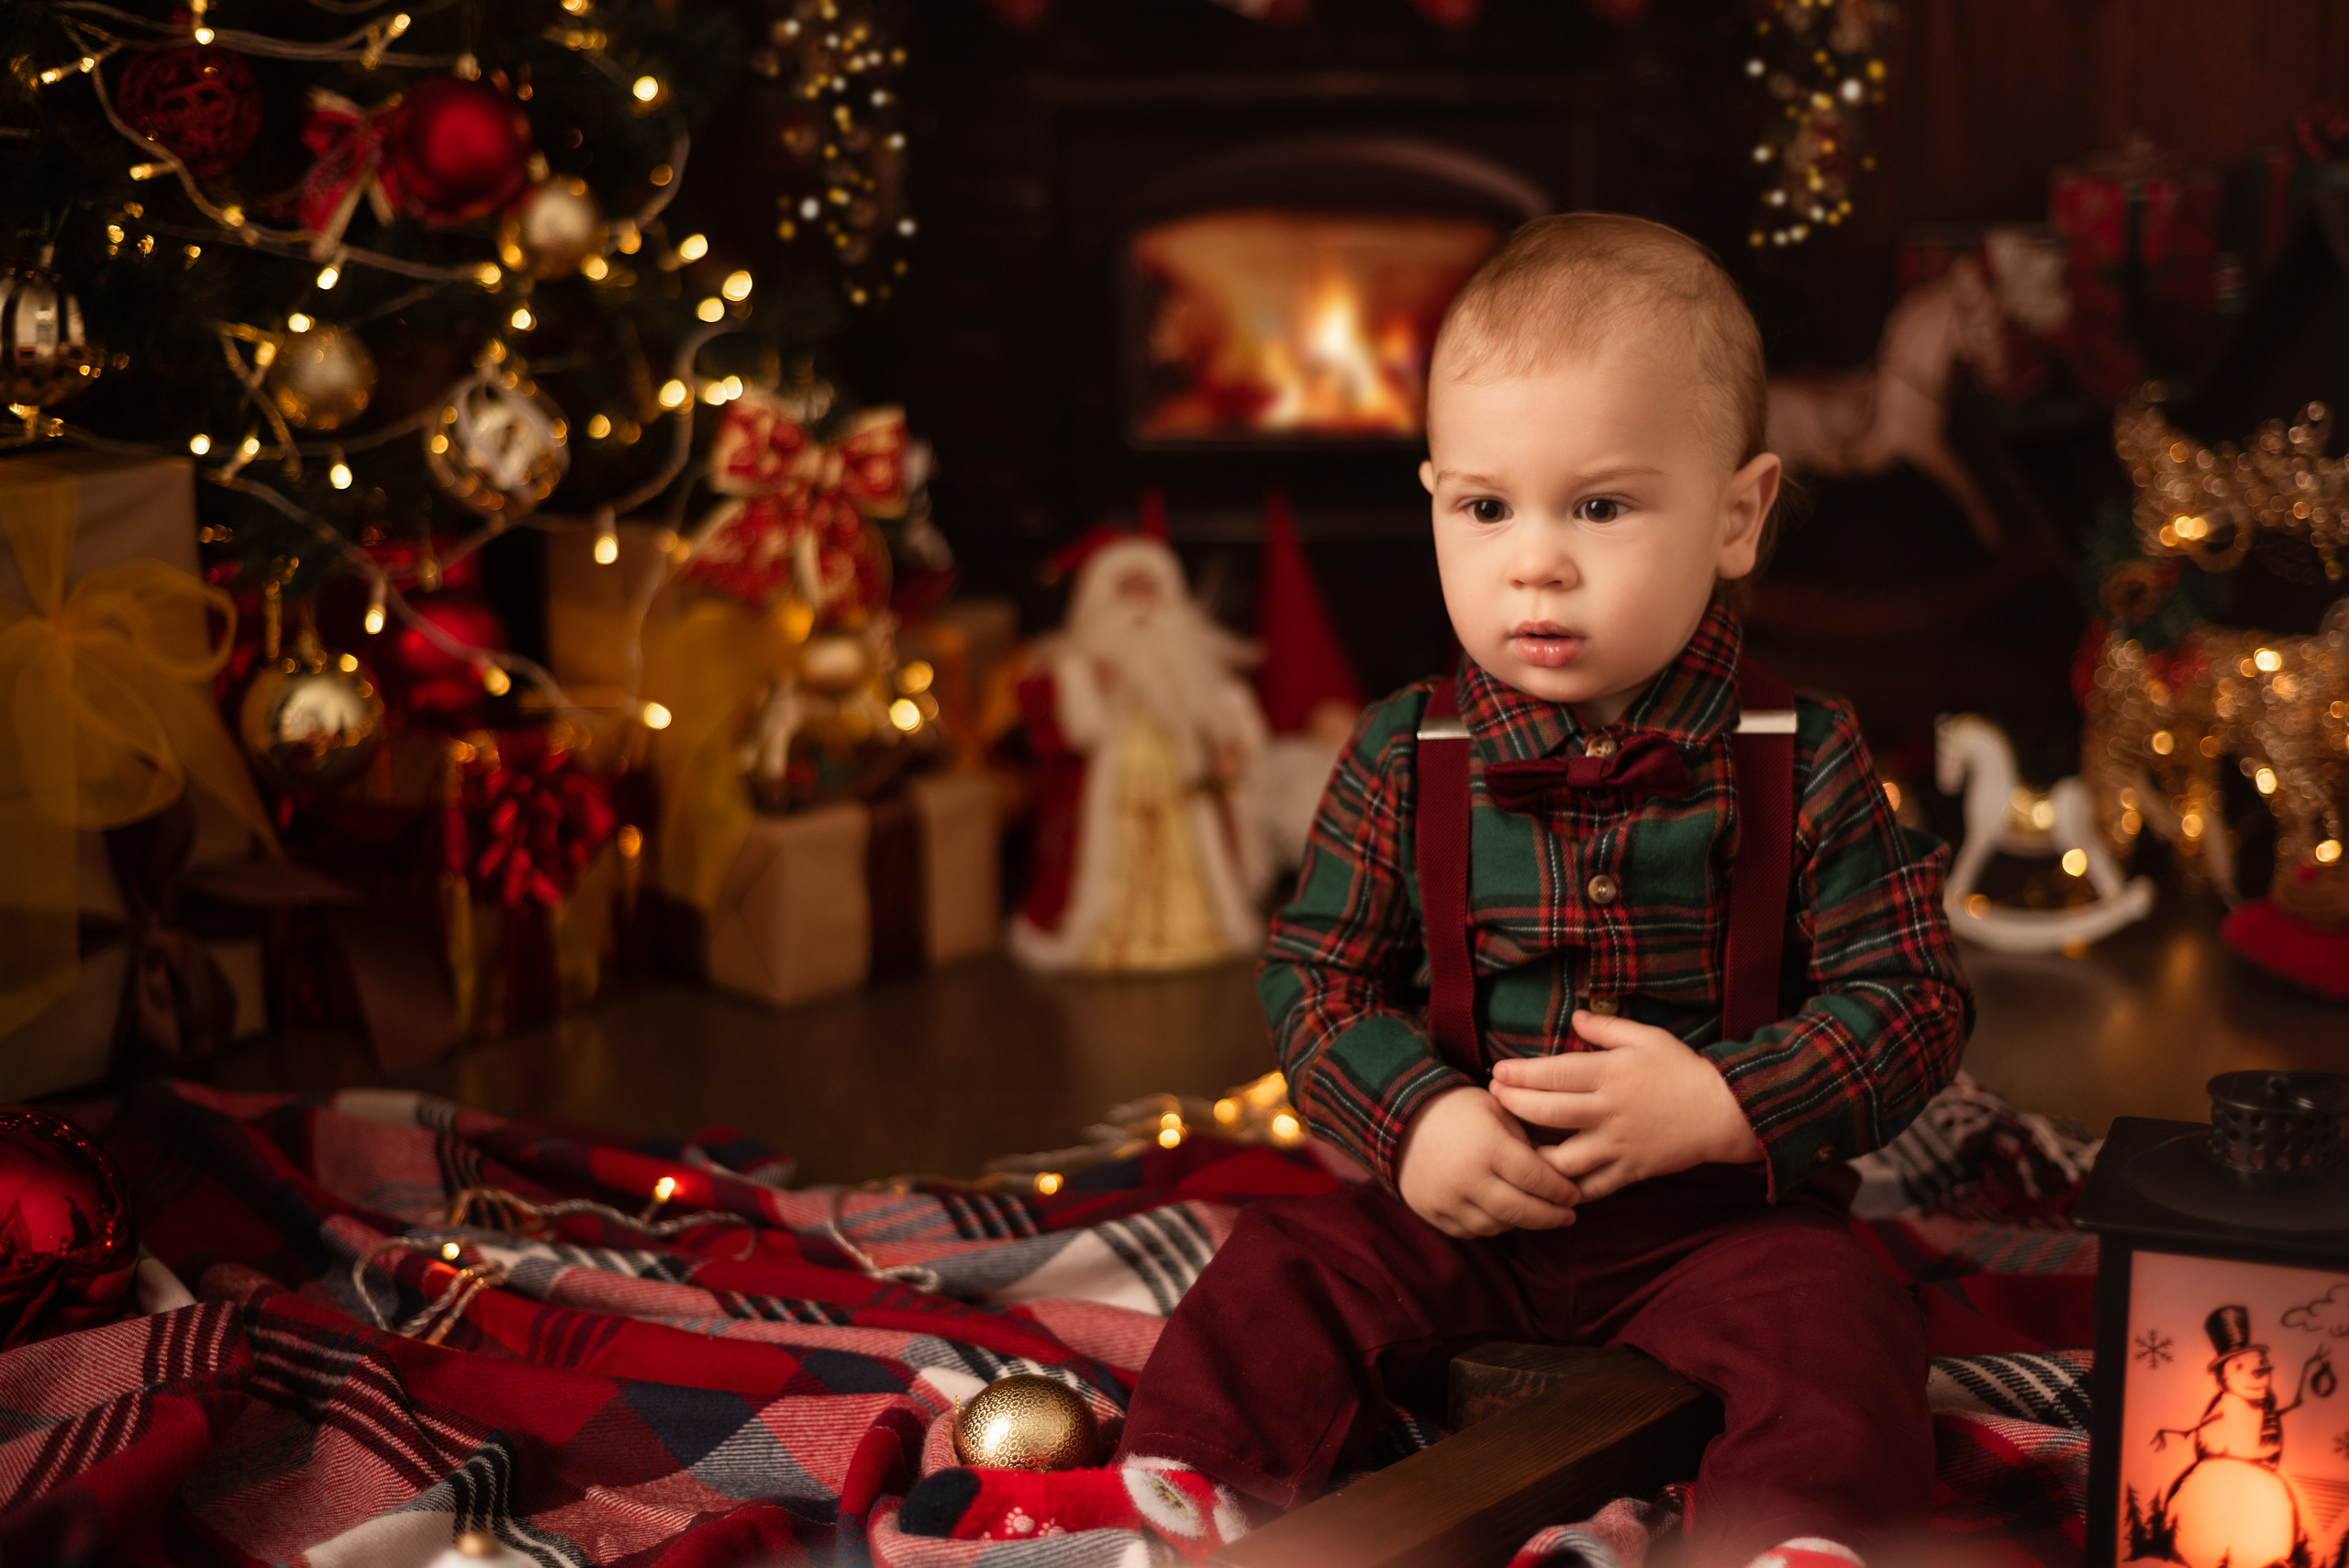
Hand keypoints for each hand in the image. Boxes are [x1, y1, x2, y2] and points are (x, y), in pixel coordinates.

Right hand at [1394, 1085, 1580, 1238]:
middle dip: (1551, 1216)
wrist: (1400, 1117)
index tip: (1575, 1195)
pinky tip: (1505, 1215)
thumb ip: (1528, 1139)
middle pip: (1521, 1211)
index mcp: (1488, 1147)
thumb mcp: (1498, 1110)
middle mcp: (1467, 1178)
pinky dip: (1492, 1225)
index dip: (1561, 1191)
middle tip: (1568, 1215)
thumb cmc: (1459, 1109)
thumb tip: (1561, 1169)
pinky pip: (1471, 1231)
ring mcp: (1447, 1200)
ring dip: (1522, 1223)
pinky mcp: (1433, 1213)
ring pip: (1497, 1226)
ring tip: (1538, 1214)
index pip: (1537, 1179)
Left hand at [1488, 1010, 1764, 1203]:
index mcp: (1611, 1075)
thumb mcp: (1647, 1037)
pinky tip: (1545, 1180)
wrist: (1724, 1112)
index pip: (1554, 1074)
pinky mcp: (1629, 1172)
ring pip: (1563, 1159)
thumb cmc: (1683, 1070)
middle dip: (1513, 1106)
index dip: (1520, 1074)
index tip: (1497, 1072)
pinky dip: (1565, 1187)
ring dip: (1532, 1154)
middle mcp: (1610, 1111)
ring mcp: (1618, 1145)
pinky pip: (1590, 1187)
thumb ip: (1606, 1028)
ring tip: (1511, 1144)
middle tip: (1494, 1099)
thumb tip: (1573, 1017)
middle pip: (1548, 1114)